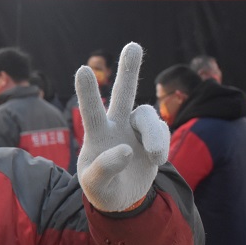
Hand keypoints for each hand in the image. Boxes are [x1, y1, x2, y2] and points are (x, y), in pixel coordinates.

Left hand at [76, 42, 169, 211]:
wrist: (122, 199)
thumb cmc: (102, 189)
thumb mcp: (96, 187)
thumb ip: (104, 170)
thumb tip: (126, 150)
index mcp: (96, 135)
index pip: (91, 111)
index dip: (87, 91)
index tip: (83, 69)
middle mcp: (115, 125)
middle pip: (123, 93)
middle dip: (129, 70)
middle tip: (133, 45)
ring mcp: (135, 128)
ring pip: (148, 115)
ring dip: (154, 136)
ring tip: (155, 157)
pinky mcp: (152, 136)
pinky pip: (162, 131)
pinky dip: (161, 145)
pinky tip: (155, 160)